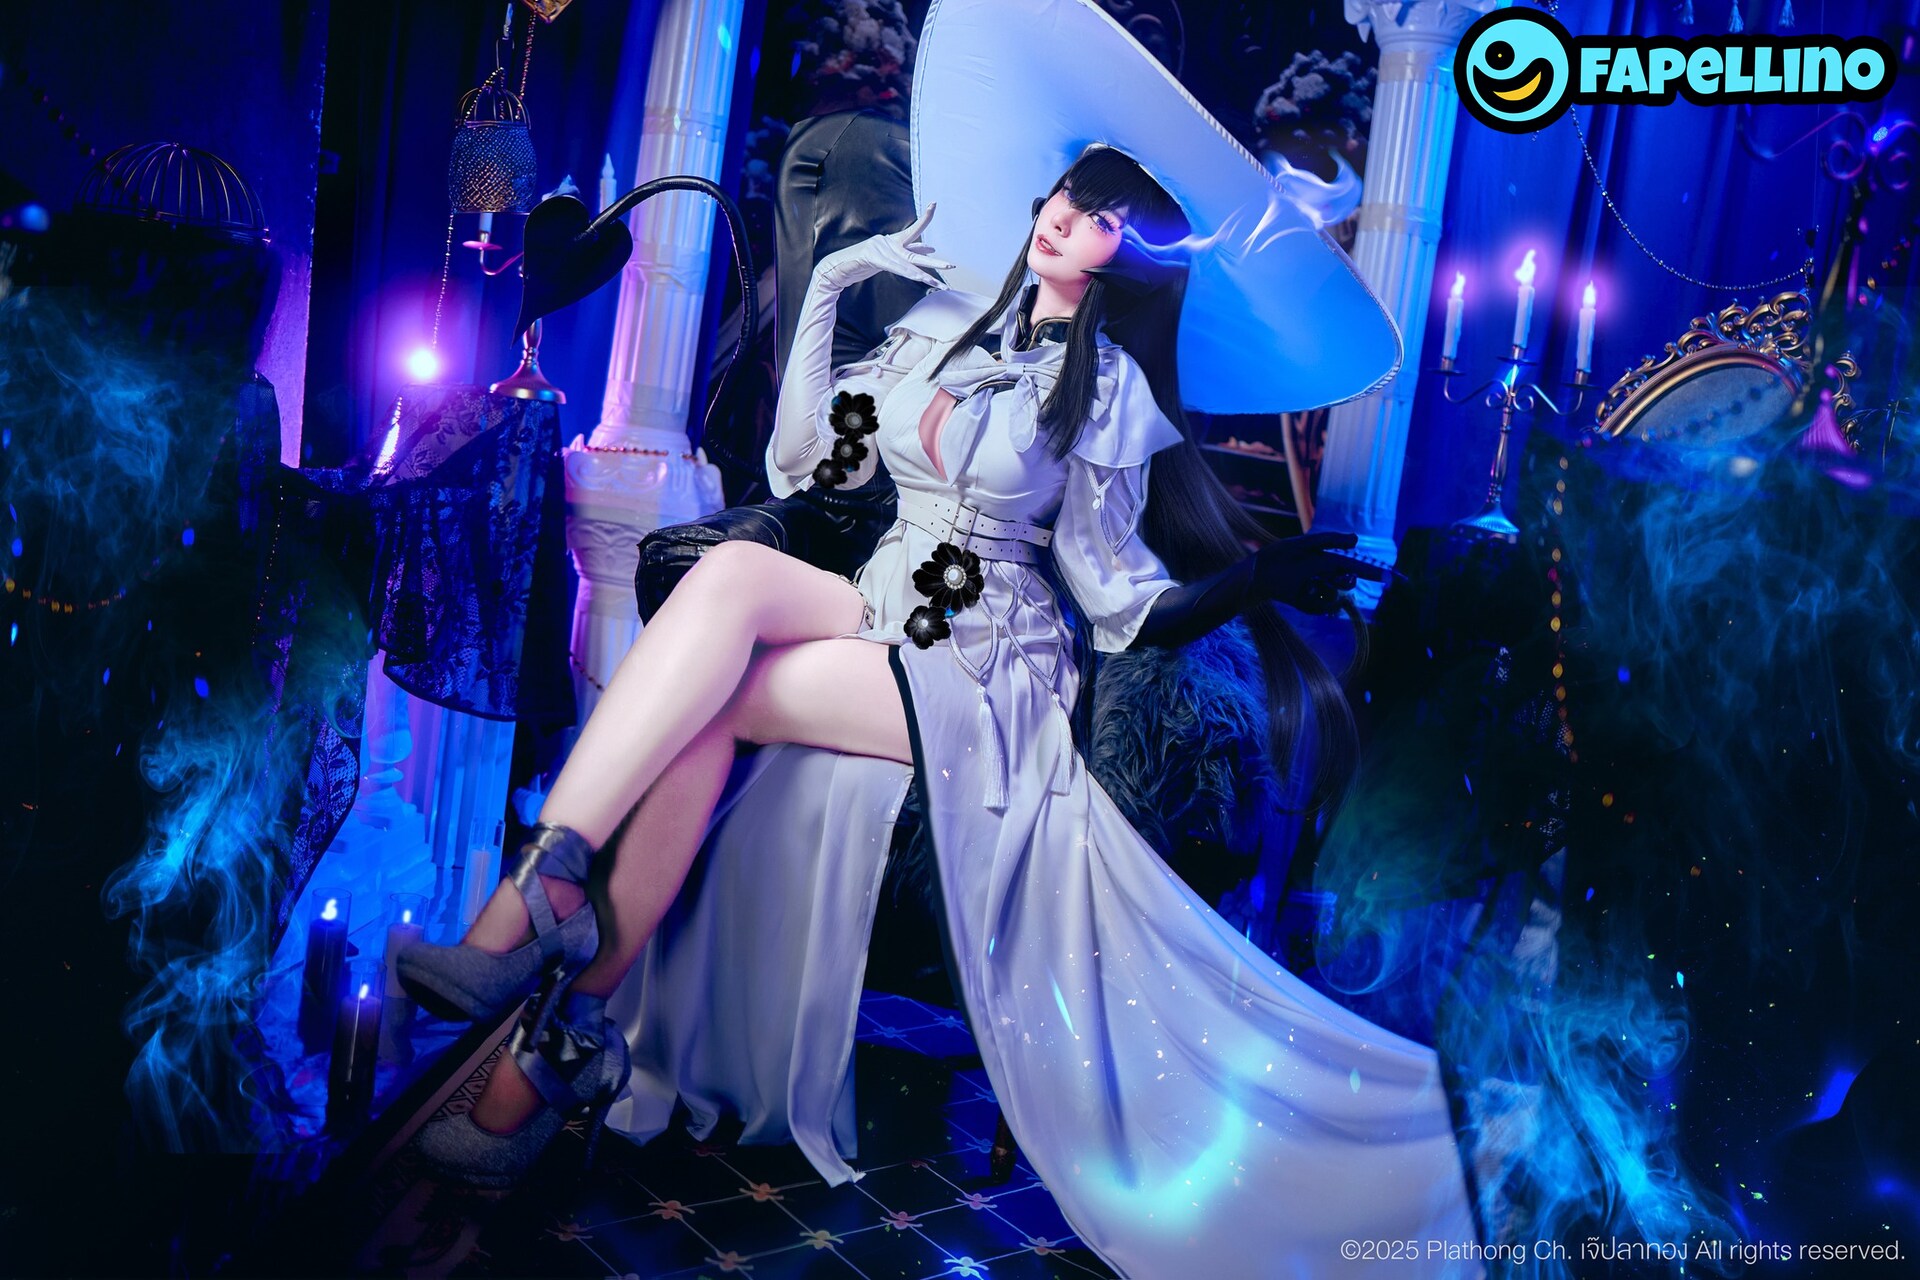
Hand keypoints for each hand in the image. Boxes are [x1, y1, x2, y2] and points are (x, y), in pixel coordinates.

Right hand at [814, 204, 957, 291]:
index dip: (924, 218)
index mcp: (891, 241)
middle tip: (950, 266)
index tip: (933, 205)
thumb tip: (926, 251)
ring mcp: (880, 249)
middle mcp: (888, 243)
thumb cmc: (860, 264)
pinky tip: (919, 278)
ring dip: (923, 275)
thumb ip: (903, 256)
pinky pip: (894, 266)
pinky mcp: (872, 257)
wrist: (836, 267)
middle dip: (933, 260)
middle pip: (914, 250)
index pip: (912, 231)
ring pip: (907, 263)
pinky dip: (907, 273)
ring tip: (938, 282)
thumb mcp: (884, 259)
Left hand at [1249, 532, 1387, 613]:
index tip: (1394, 579)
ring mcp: (1319, 592)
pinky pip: (1323, 607)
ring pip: (1335, 597)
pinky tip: (1300, 593)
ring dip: (1324, 591)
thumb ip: (1330, 540)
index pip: (1356, 567)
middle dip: (1344, 580)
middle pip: (1347, 582)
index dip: (1375, 573)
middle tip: (1327, 576)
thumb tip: (1356, 539)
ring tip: (1304, 584)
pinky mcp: (1309, 604)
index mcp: (1329, 561)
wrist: (1258, 573)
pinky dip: (1316, 602)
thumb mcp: (1305, 544)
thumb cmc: (1282, 555)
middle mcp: (1328, 578)